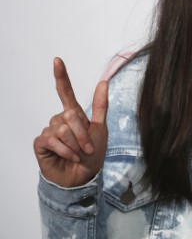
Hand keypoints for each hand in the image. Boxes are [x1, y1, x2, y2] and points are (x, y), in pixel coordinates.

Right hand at [34, 58, 107, 187]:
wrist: (83, 177)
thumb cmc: (92, 155)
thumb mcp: (101, 130)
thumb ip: (100, 107)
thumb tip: (103, 82)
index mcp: (73, 115)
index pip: (65, 92)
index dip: (61, 76)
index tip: (57, 60)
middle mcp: (59, 120)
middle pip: (70, 115)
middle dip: (83, 134)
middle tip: (88, 149)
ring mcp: (49, 131)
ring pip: (62, 129)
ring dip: (75, 145)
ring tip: (79, 155)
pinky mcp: (41, 143)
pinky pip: (53, 140)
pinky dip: (66, 151)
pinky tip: (70, 158)